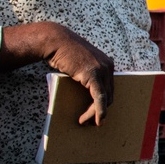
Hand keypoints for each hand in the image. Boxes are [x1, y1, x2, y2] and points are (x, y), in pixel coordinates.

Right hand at [1, 22, 115, 124]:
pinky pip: (99, 97)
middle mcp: (108, 66)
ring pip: (104, 98)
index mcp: (107, 64)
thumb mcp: (79, 64)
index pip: (109, 88)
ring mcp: (102, 70)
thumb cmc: (63, 53)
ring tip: (85, 122)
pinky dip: (98, 110)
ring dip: (95, 113)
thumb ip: (86, 75)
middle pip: (109, 94)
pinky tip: (96, 120)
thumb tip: (85, 90)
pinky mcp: (93, 75)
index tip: (95, 114)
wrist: (55, 41)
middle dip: (100, 110)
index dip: (102, 103)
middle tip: (90, 122)